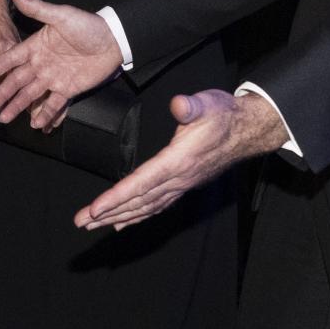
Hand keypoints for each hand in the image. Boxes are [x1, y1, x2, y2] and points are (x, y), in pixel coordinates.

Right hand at [0, 0, 122, 127]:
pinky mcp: (68, 88)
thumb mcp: (61, 15)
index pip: (10, 60)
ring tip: (4, 118)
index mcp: (36, 46)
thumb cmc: (88, 26)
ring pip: (31, 95)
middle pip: (16, 81)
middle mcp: (41, 64)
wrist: (113, 40)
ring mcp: (54, 77)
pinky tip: (35, 124)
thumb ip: (38, 10)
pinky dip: (44, 114)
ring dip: (17, 106)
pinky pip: (54, 104)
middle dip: (1, 94)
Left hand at [76, 91, 288, 231]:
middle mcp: (179, 179)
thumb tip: (179, 105)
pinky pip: (156, 206)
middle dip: (108, 213)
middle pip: (138, 201)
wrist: (248, 129)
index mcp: (179, 161)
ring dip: (118, 217)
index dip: (116, 197)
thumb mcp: (208, 104)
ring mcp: (181, 185)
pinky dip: (138, 215)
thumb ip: (191, 106)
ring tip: (93, 225)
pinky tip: (123, 222)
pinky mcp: (183, 185)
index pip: (141, 183)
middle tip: (81, 222)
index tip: (94, 209)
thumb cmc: (224, 115)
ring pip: (145, 207)